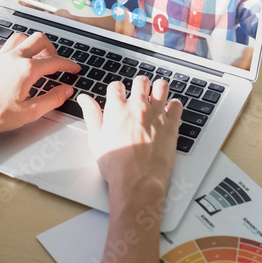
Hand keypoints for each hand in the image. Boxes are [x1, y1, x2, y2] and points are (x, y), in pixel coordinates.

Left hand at [0, 32, 78, 140]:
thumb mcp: (29, 112)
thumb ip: (52, 99)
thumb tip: (65, 90)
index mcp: (27, 70)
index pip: (55, 61)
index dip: (68, 64)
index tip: (74, 68)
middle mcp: (14, 57)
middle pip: (39, 39)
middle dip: (52, 48)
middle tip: (55, 61)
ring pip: (20, 37)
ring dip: (31, 44)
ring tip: (36, 57)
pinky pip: (3, 45)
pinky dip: (12, 49)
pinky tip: (12, 58)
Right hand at [78, 76, 181, 204]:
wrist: (137, 181)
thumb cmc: (116, 165)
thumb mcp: (95, 139)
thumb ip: (91, 115)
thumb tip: (84, 99)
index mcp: (117, 109)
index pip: (116, 86)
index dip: (117, 90)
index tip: (119, 96)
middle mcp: (137, 106)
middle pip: (140, 81)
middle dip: (139, 85)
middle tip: (139, 94)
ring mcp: (156, 114)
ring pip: (161, 86)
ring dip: (158, 89)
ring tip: (156, 96)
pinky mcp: (171, 124)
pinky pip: (177, 105)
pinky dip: (174, 105)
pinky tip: (169, 111)